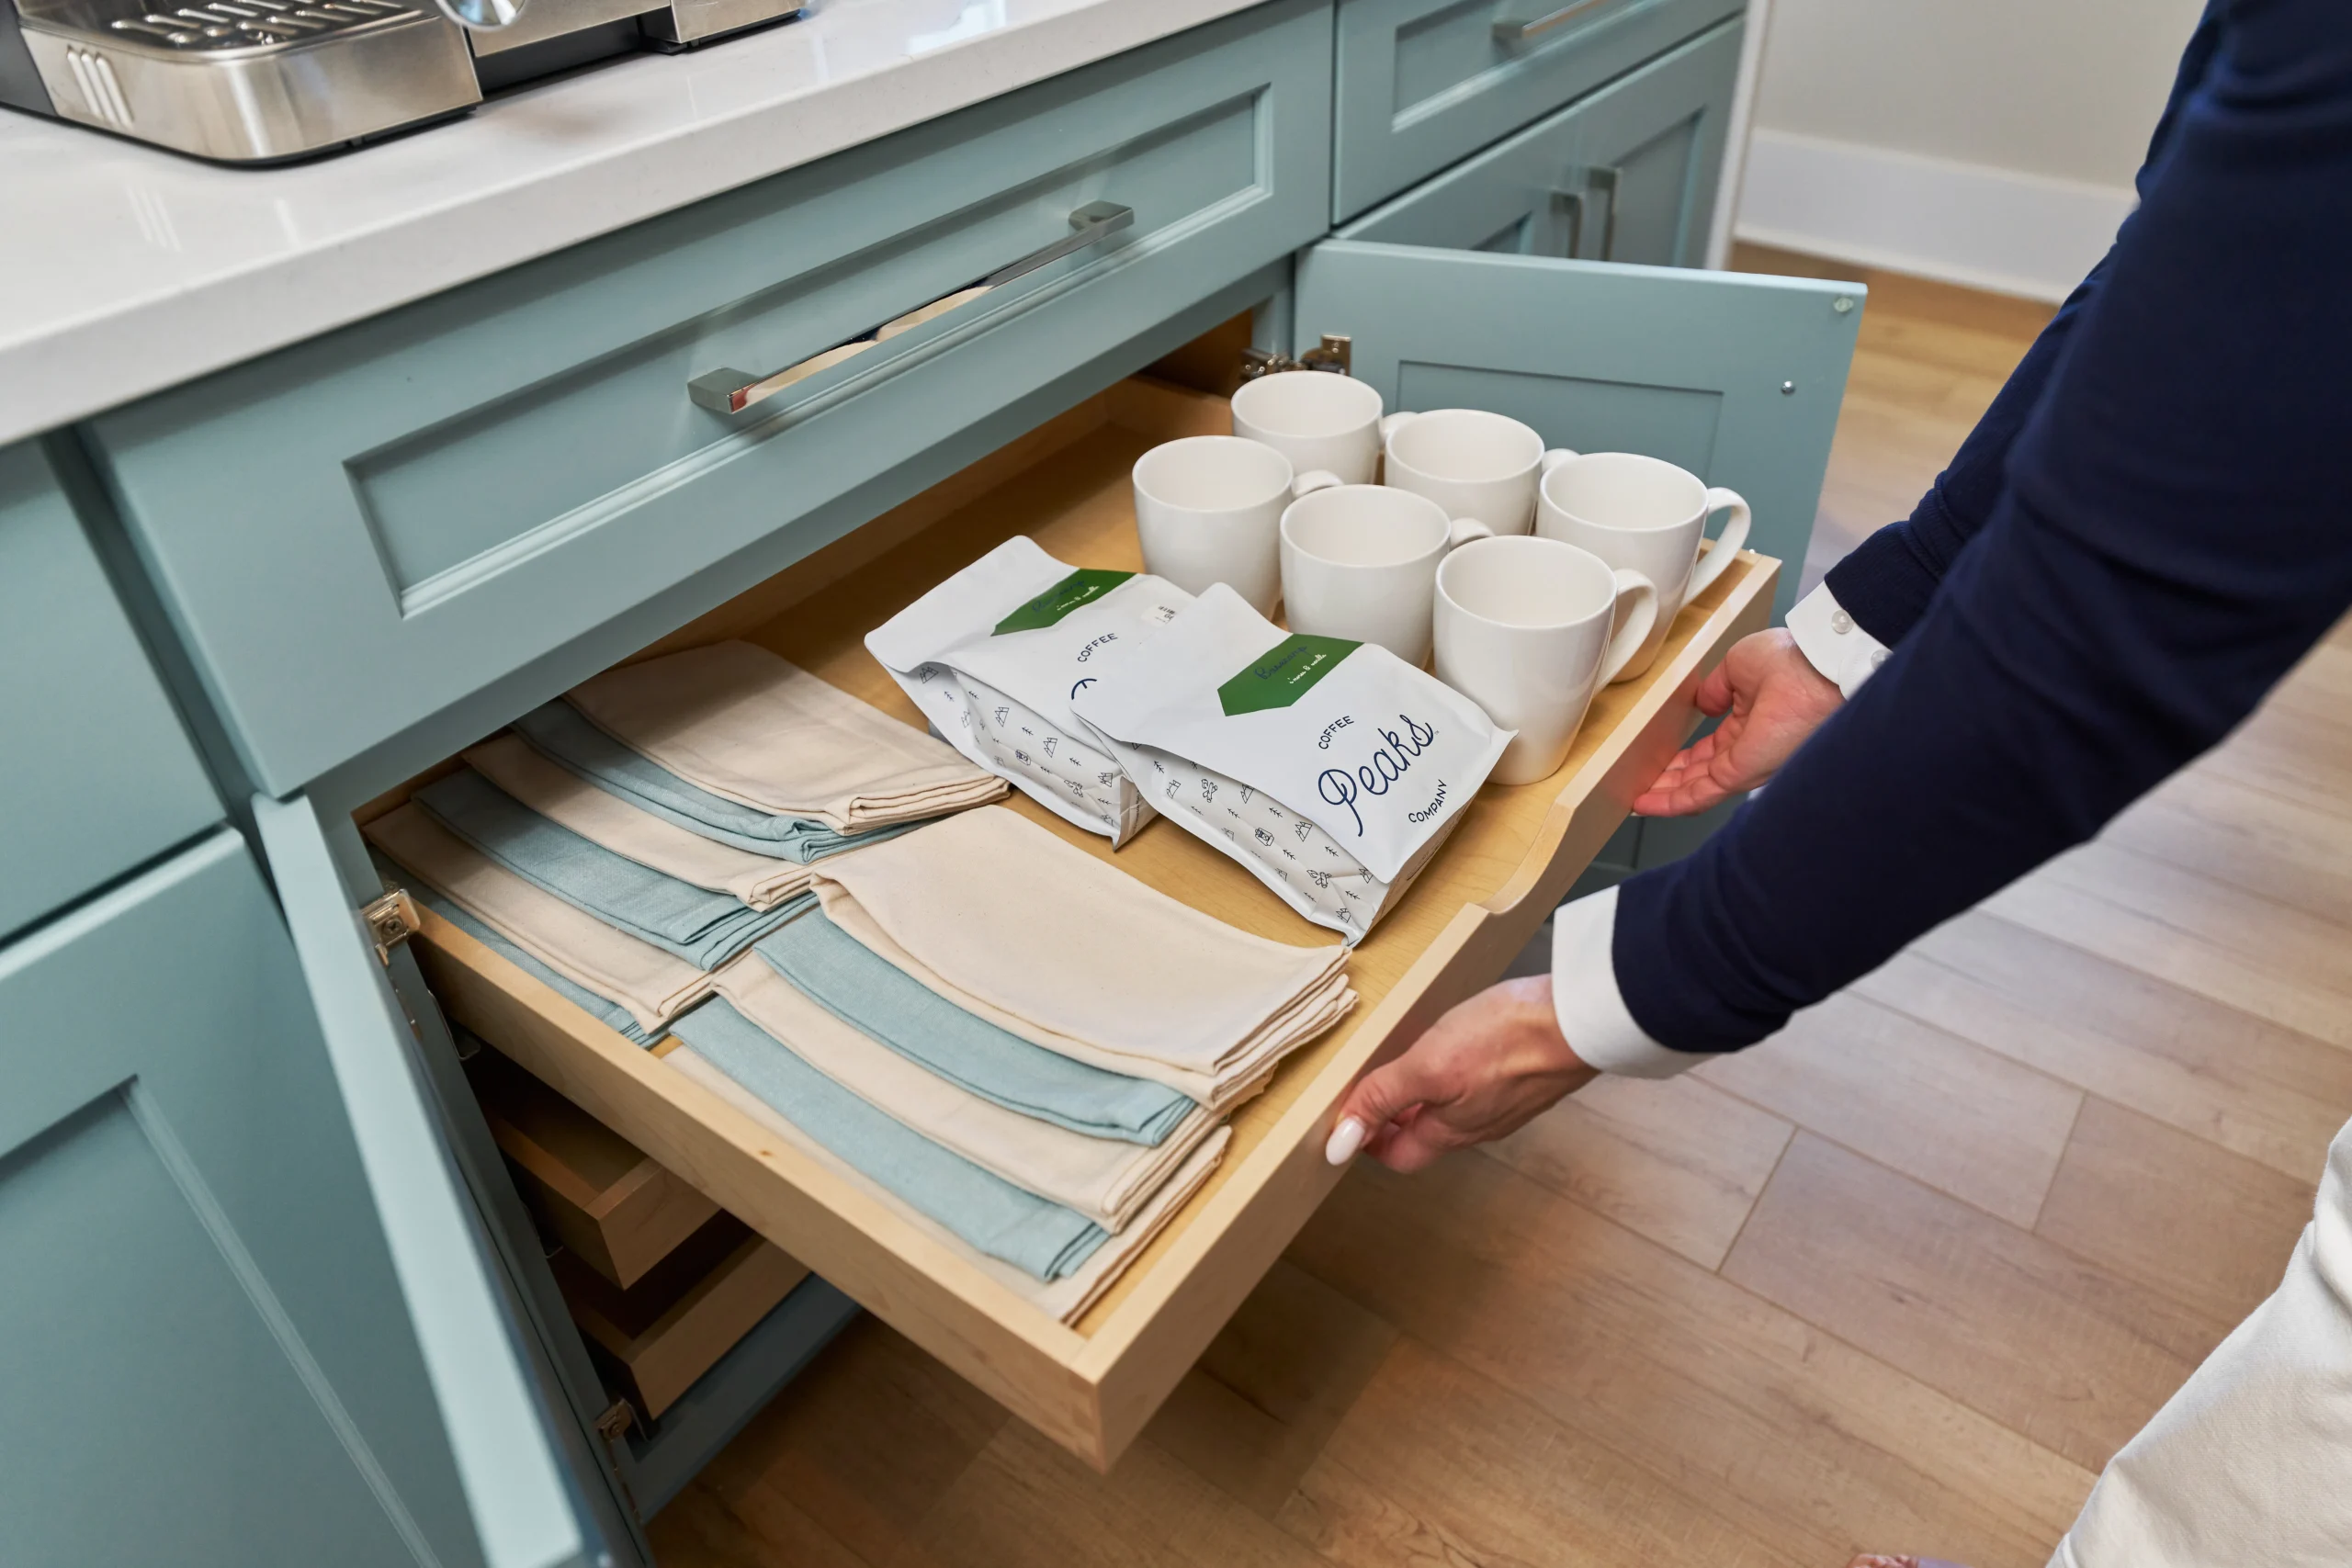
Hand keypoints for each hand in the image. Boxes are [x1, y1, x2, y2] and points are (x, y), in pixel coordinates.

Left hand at [1325, 976, 1596, 1172]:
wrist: (1582, 1020)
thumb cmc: (1507, 1041)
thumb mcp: (1428, 1065)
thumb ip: (1383, 1098)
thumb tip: (1339, 1144)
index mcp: (1452, 1131)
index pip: (1400, 1155)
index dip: (1370, 1141)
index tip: (1348, 1117)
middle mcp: (1480, 1125)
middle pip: (1426, 1134)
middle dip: (1395, 1114)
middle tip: (1371, 1083)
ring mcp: (1508, 1103)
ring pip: (1455, 1110)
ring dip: (1427, 1093)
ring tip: (1410, 1058)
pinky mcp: (1528, 1077)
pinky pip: (1482, 1086)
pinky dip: (1459, 1073)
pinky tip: (1460, 1042)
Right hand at [1633, 628, 1843, 816]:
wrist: (1819, 670)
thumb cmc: (1791, 660)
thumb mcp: (1740, 665)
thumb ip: (1716, 688)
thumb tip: (1702, 703)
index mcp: (1750, 722)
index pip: (1708, 749)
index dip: (1681, 757)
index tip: (1656, 760)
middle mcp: (1748, 749)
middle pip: (1698, 774)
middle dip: (1668, 781)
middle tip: (1638, 784)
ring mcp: (1744, 765)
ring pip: (1695, 789)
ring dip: (1663, 796)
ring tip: (1634, 800)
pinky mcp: (1740, 774)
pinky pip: (1699, 794)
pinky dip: (1669, 802)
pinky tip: (1644, 803)